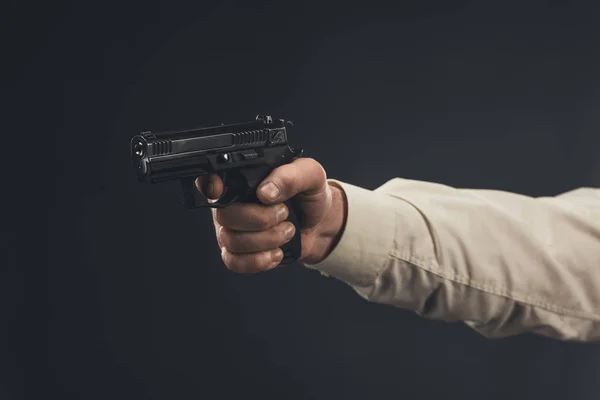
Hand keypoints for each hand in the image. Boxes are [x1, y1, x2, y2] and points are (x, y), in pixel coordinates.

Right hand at [196, 158, 346, 272]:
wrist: (320, 224)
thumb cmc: (309, 195)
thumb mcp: (309, 175)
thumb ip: (289, 176)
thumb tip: (265, 192)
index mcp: (241, 178)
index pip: (209, 179)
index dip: (209, 186)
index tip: (222, 191)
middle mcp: (230, 204)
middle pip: (224, 216)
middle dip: (260, 219)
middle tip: (284, 213)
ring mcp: (231, 230)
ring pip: (231, 241)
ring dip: (266, 240)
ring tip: (287, 231)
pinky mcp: (239, 254)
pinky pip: (235, 262)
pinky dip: (259, 260)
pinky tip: (276, 252)